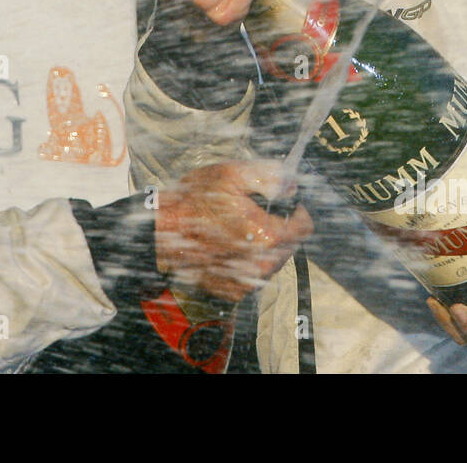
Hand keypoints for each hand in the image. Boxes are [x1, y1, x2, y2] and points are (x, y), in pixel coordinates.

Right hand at [155, 160, 312, 301]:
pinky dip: (246, 260)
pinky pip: (253, 275)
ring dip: (263, 245)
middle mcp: (262, 265)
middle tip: (254, 213)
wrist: (161, 231)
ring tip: (238, 228)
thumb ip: (269, 176)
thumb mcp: (232, 175)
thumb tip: (291, 184)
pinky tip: (228, 245)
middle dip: (279, 227)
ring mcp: (247, 281)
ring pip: (272, 261)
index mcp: (268, 236)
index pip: (305, 227)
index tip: (286, 204)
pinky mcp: (233, 290)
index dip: (298, 211)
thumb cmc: (193, 203)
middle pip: (289, 245)